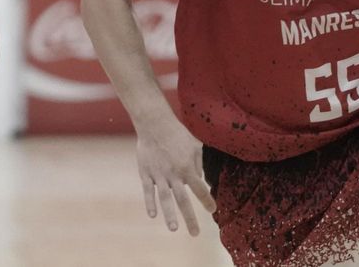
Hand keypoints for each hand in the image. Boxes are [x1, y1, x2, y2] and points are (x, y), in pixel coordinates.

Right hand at [135, 118, 215, 235]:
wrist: (155, 124)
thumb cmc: (178, 134)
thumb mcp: (195, 145)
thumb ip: (198, 164)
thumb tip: (200, 180)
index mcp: (187, 167)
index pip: (200, 189)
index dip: (207, 200)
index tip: (213, 211)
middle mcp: (174, 174)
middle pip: (183, 200)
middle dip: (190, 218)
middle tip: (195, 234)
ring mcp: (159, 175)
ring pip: (165, 199)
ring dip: (170, 215)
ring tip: (174, 229)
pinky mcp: (146, 173)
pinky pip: (148, 191)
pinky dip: (150, 203)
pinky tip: (153, 215)